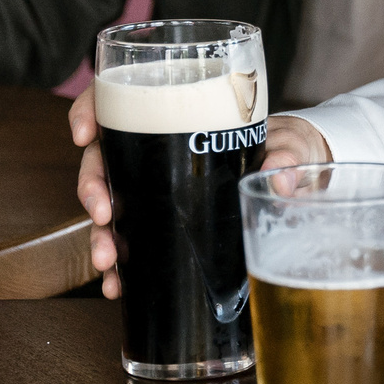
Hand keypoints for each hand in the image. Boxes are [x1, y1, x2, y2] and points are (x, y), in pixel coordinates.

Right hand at [74, 96, 330, 297]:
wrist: (299, 176)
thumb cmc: (287, 146)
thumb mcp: (291, 143)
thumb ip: (287, 154)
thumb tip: (281, 176)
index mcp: (178, 114)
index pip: (118, 99)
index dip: (90, 111)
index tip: (84, 134)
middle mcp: (157, 149)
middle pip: (103, 158)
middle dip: (93, 187)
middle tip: (103, 213)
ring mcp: (157, 186)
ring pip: (110, 203)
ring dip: (99, 234)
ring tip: (107, 261)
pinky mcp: (165, 219)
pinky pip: (132, 237)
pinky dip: (120, 263)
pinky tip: (116, 284)